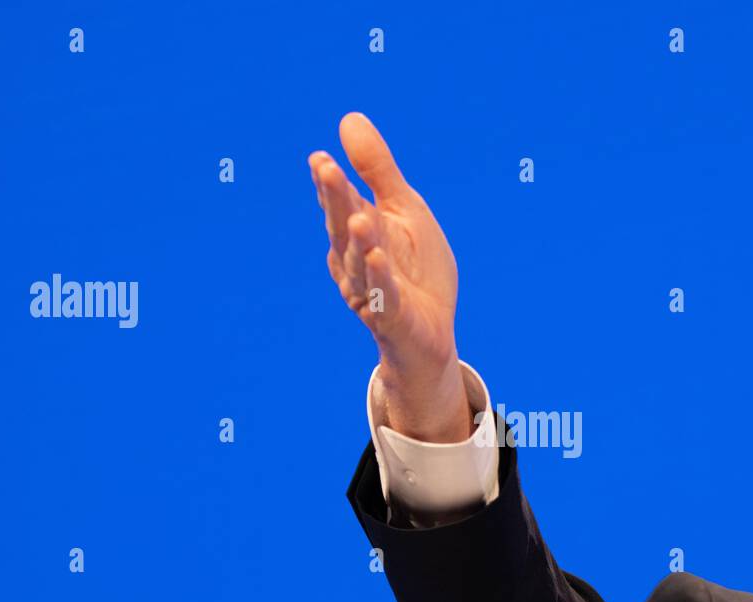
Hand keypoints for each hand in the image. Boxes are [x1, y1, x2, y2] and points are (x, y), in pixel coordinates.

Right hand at [310, 112, 471, 442]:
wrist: (430, 332)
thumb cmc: (414, 269)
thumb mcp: (404, 210)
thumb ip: (377, 170)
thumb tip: (348, 118)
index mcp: (359, 232)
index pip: (342, 203)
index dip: (332, 184)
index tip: (322, 159)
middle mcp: (357, 260)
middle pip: (344, 227)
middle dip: (336, 201)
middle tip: (324, 169)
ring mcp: (373, 290)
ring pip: (362, 262)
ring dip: (359, 241)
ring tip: (358, 217)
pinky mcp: (393, 317)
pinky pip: (385, 297)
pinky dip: (381, 278)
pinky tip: (378, 258)